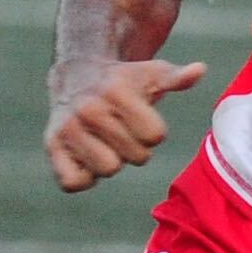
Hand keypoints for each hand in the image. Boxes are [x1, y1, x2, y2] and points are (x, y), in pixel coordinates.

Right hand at [45, 57, 205, 192]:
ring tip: (104, 141)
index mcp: (116, 92)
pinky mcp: (51, 145)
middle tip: (121, 130)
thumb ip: (176, 78)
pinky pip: (73, 182)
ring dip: (111, 161)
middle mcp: (89, 109)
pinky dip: (84, 177)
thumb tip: (200, 70)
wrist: (75, 76)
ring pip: (107, 169)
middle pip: (135, 156)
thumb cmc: (123, 81)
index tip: (139, 119)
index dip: (152, 131)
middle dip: (134, 147)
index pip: (155, 136)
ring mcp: (67, 128)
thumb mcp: (151, 74)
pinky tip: (86, 156)